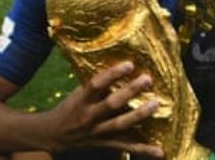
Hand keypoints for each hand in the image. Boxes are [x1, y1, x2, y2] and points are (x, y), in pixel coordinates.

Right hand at [43, 61, 163, 157]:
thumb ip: (97, 85)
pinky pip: (127, 147)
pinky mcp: (106, 144)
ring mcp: (98, 132)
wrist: (54, 135)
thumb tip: (121, 67)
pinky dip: (144, 150)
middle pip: (111, 104)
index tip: (129, 64)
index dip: (113, 74)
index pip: (96, 84)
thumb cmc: (72, 107)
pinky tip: (160, 150)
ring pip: (121, 125)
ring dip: (139, 115)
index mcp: (82, 100)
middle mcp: (89, 117)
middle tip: (147, 79)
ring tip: (155, 104)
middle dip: (130, 91)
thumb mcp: (79, 93)